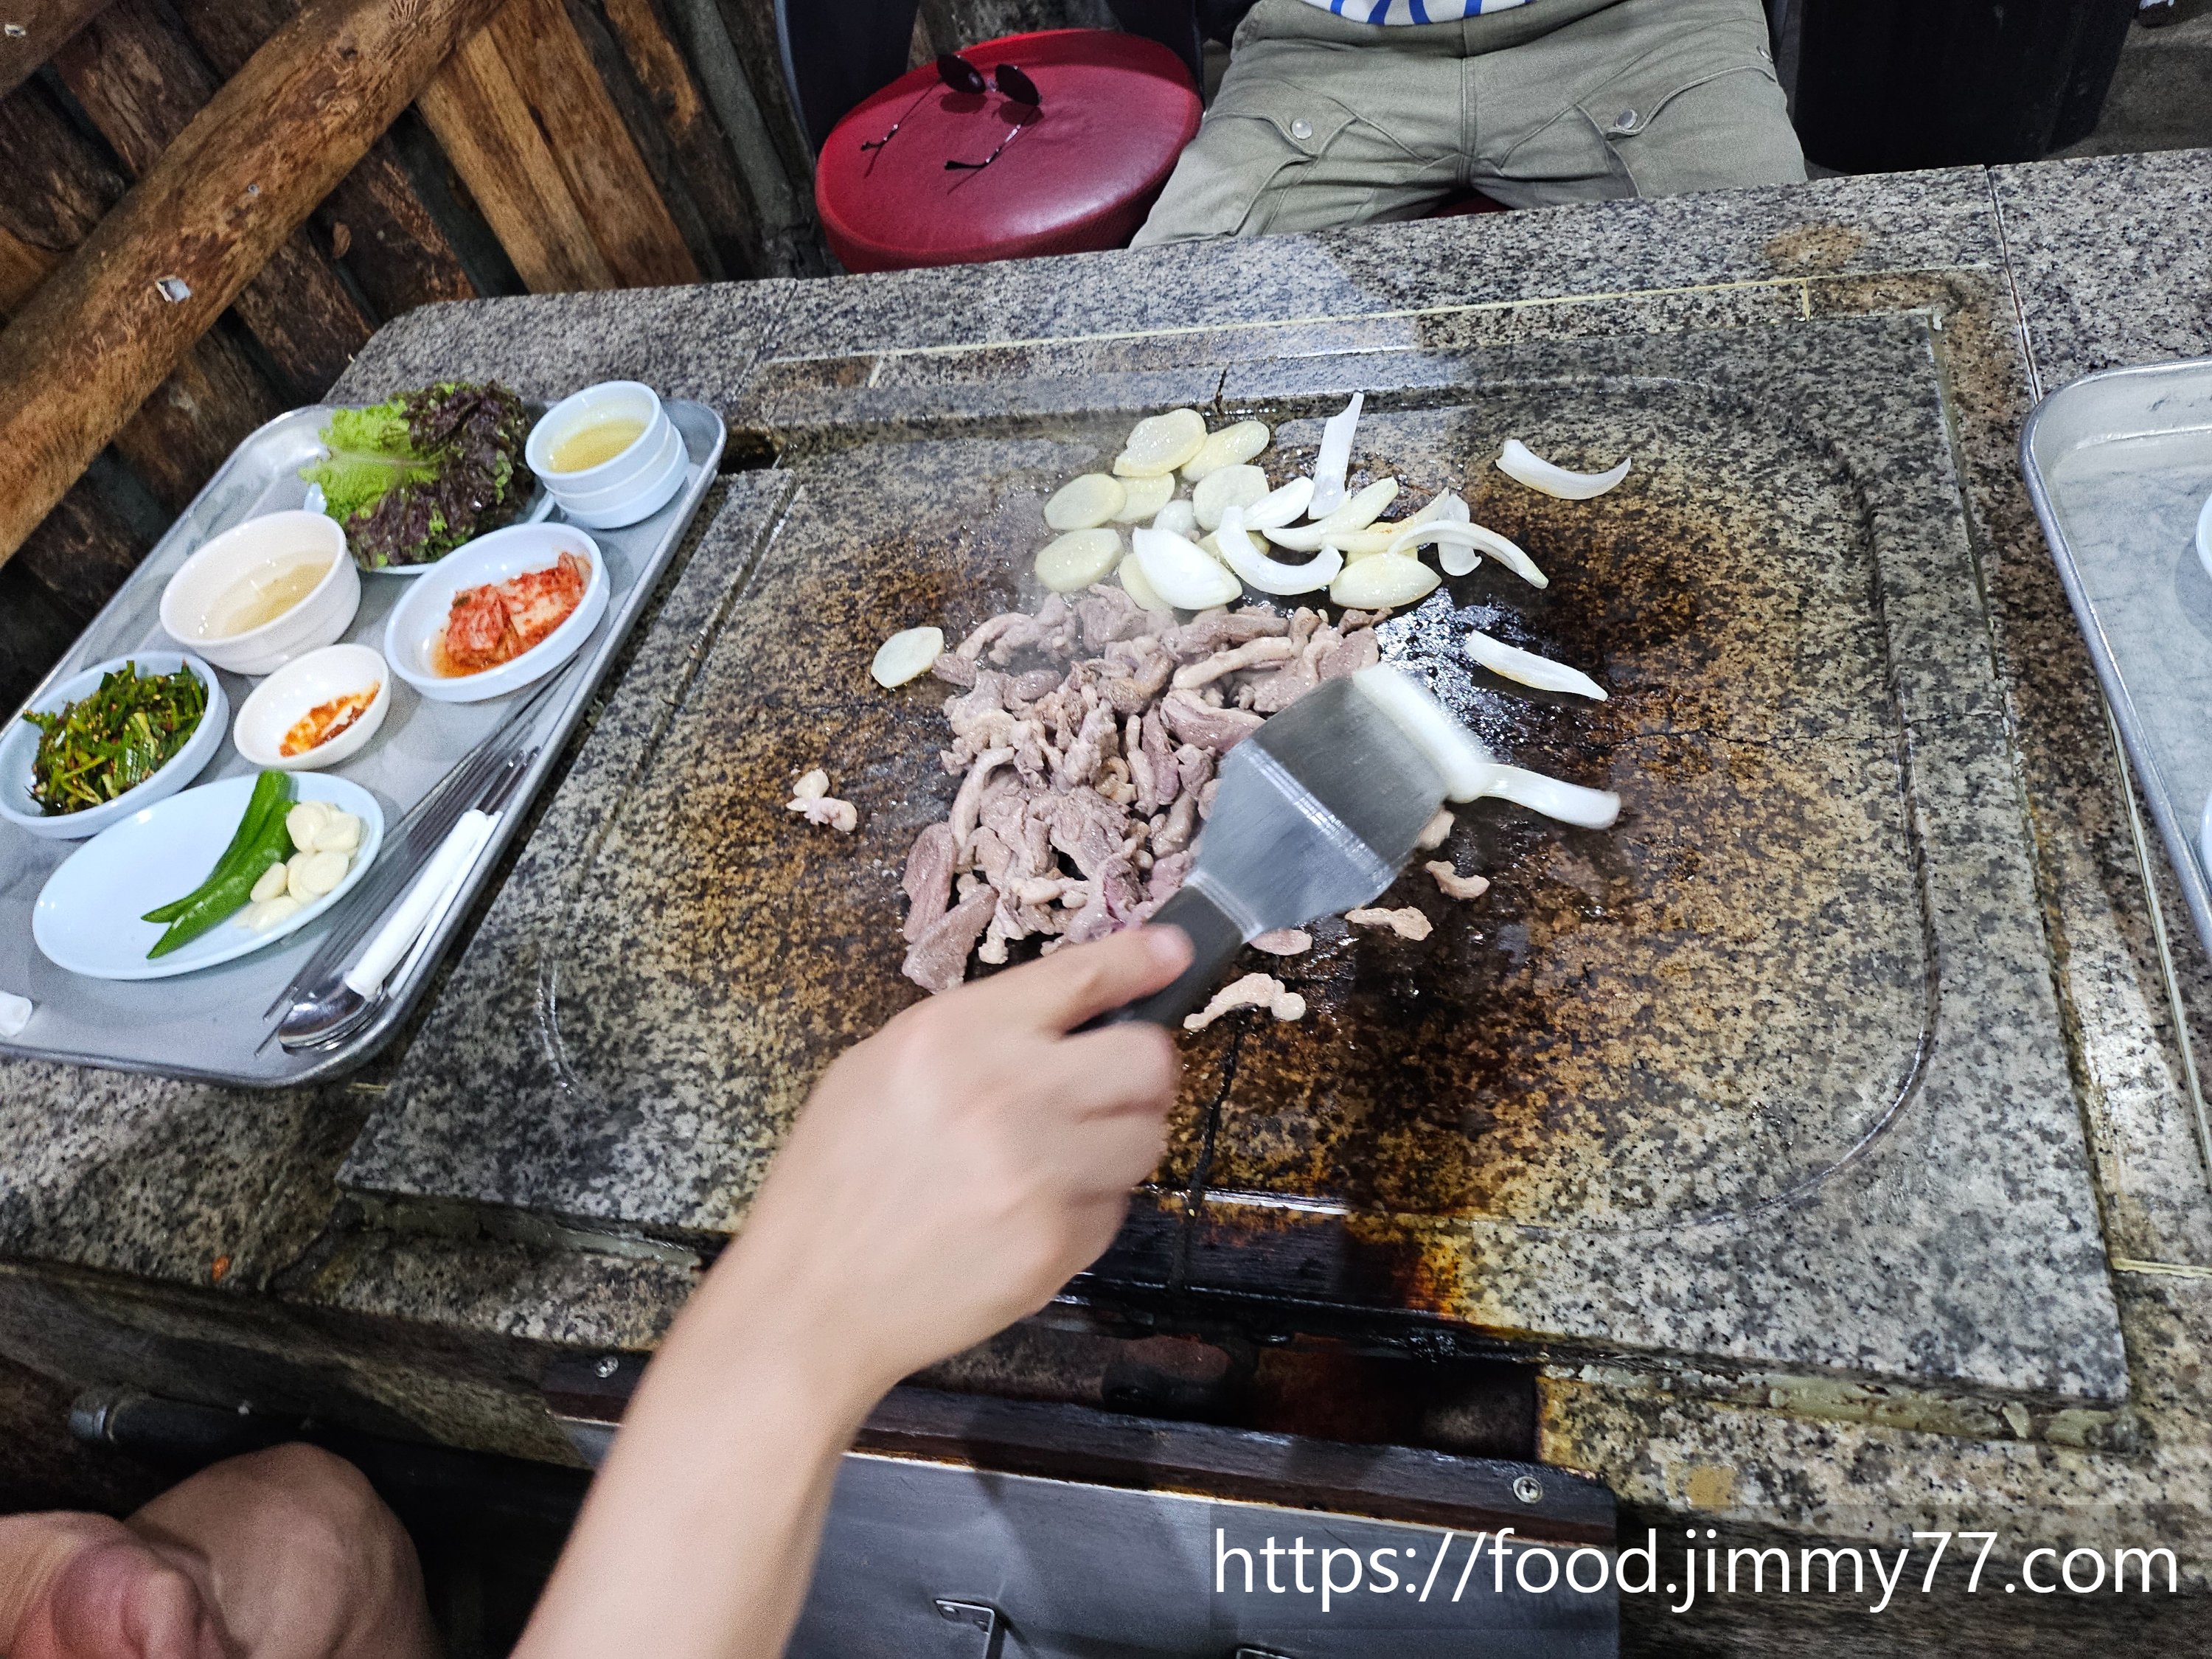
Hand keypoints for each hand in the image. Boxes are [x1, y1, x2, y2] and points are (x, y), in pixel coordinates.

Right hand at [717, 924, 1192, 1406]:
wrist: (813, 1299)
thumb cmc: (836, 1182)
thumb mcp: (879, 1068)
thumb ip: (976, 1030)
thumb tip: (1072, 1006)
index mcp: (955, 1035)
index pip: (1082, 977)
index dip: (1142, 960)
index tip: (1173, 953)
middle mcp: (1007, 1094)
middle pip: (1147, 1059)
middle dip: (1138, 1069)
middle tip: (1108, 1086)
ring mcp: (1039, 1174)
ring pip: (1147, 1136)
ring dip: (1116, 1142)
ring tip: (1058, 1158)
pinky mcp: (1058, 1242)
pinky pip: (1115, 1208)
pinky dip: (1086, 1208)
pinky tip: (1027, 1214)